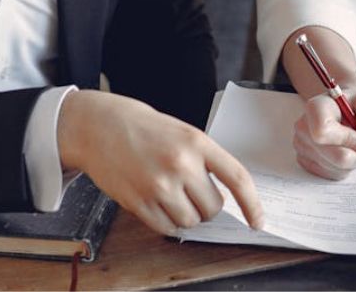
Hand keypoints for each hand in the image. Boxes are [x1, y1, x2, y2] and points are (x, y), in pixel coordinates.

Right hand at [56, 90, 262, 234]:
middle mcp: (180, 164)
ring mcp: (158, 185)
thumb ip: (203, 160)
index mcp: (196, 142)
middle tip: (190, 190)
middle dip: (206, 205)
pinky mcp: (138, 202)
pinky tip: (157, 204)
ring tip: (170, 193)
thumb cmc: (142, 127)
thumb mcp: (181, 132)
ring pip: (191, 221)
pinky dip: (167, 223)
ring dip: (186, 215)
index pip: (237, 178)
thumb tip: (224, 197)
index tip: (257, 220)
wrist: (98, 126)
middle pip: (213, 207)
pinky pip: (166, 228)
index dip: (252, 204)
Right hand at [293, 83, 355, 179]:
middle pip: (336, 157)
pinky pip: (333, 174)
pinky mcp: (306, 162)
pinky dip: (346, 168)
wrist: (348, 108)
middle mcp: (304, 127)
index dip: (348, 140)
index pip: (322, 132)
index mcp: (316, 107)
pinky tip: (347, 151)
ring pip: (337, 169)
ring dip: (354, 161)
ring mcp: (303, 146)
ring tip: (355, 144)